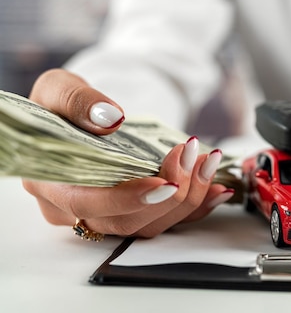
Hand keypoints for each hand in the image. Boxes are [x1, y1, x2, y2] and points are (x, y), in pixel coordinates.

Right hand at [22, 69, 233, 237]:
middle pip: (125, 222)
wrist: (82, 114)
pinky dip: (197, 209)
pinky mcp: (134, 212)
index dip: (127, 198)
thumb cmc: (64, 104)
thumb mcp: (59, 87)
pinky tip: (219, 190)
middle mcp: (75, 209)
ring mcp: (107, 215)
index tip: (163, 181)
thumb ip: (76, 100)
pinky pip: (167, 222)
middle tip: (192, 158)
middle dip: (167, 196)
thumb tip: (109, 119)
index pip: (86, 205)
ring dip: (187, 198)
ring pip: (149, 226)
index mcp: (49, 183)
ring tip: (208, 163)